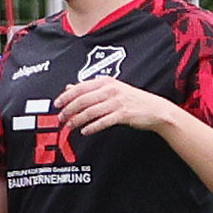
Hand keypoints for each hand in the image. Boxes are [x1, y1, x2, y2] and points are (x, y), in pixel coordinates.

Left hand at [54, 77, 179, 136]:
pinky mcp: (123, 114)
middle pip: (82, 100)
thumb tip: (69, 87)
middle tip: (61, 118)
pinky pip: (102, 122)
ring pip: (90, 112)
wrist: (155, 109)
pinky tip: (85, 131)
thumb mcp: (111, 89)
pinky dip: (92, 127)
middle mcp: (111, 90)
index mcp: (106, 82)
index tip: (57, 104)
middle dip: (68, 110)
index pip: (80, 87)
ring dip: (77, 120)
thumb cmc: (132, 99)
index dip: (66, 96)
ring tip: (70, 126)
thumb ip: (90, 89)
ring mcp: (117, 102)